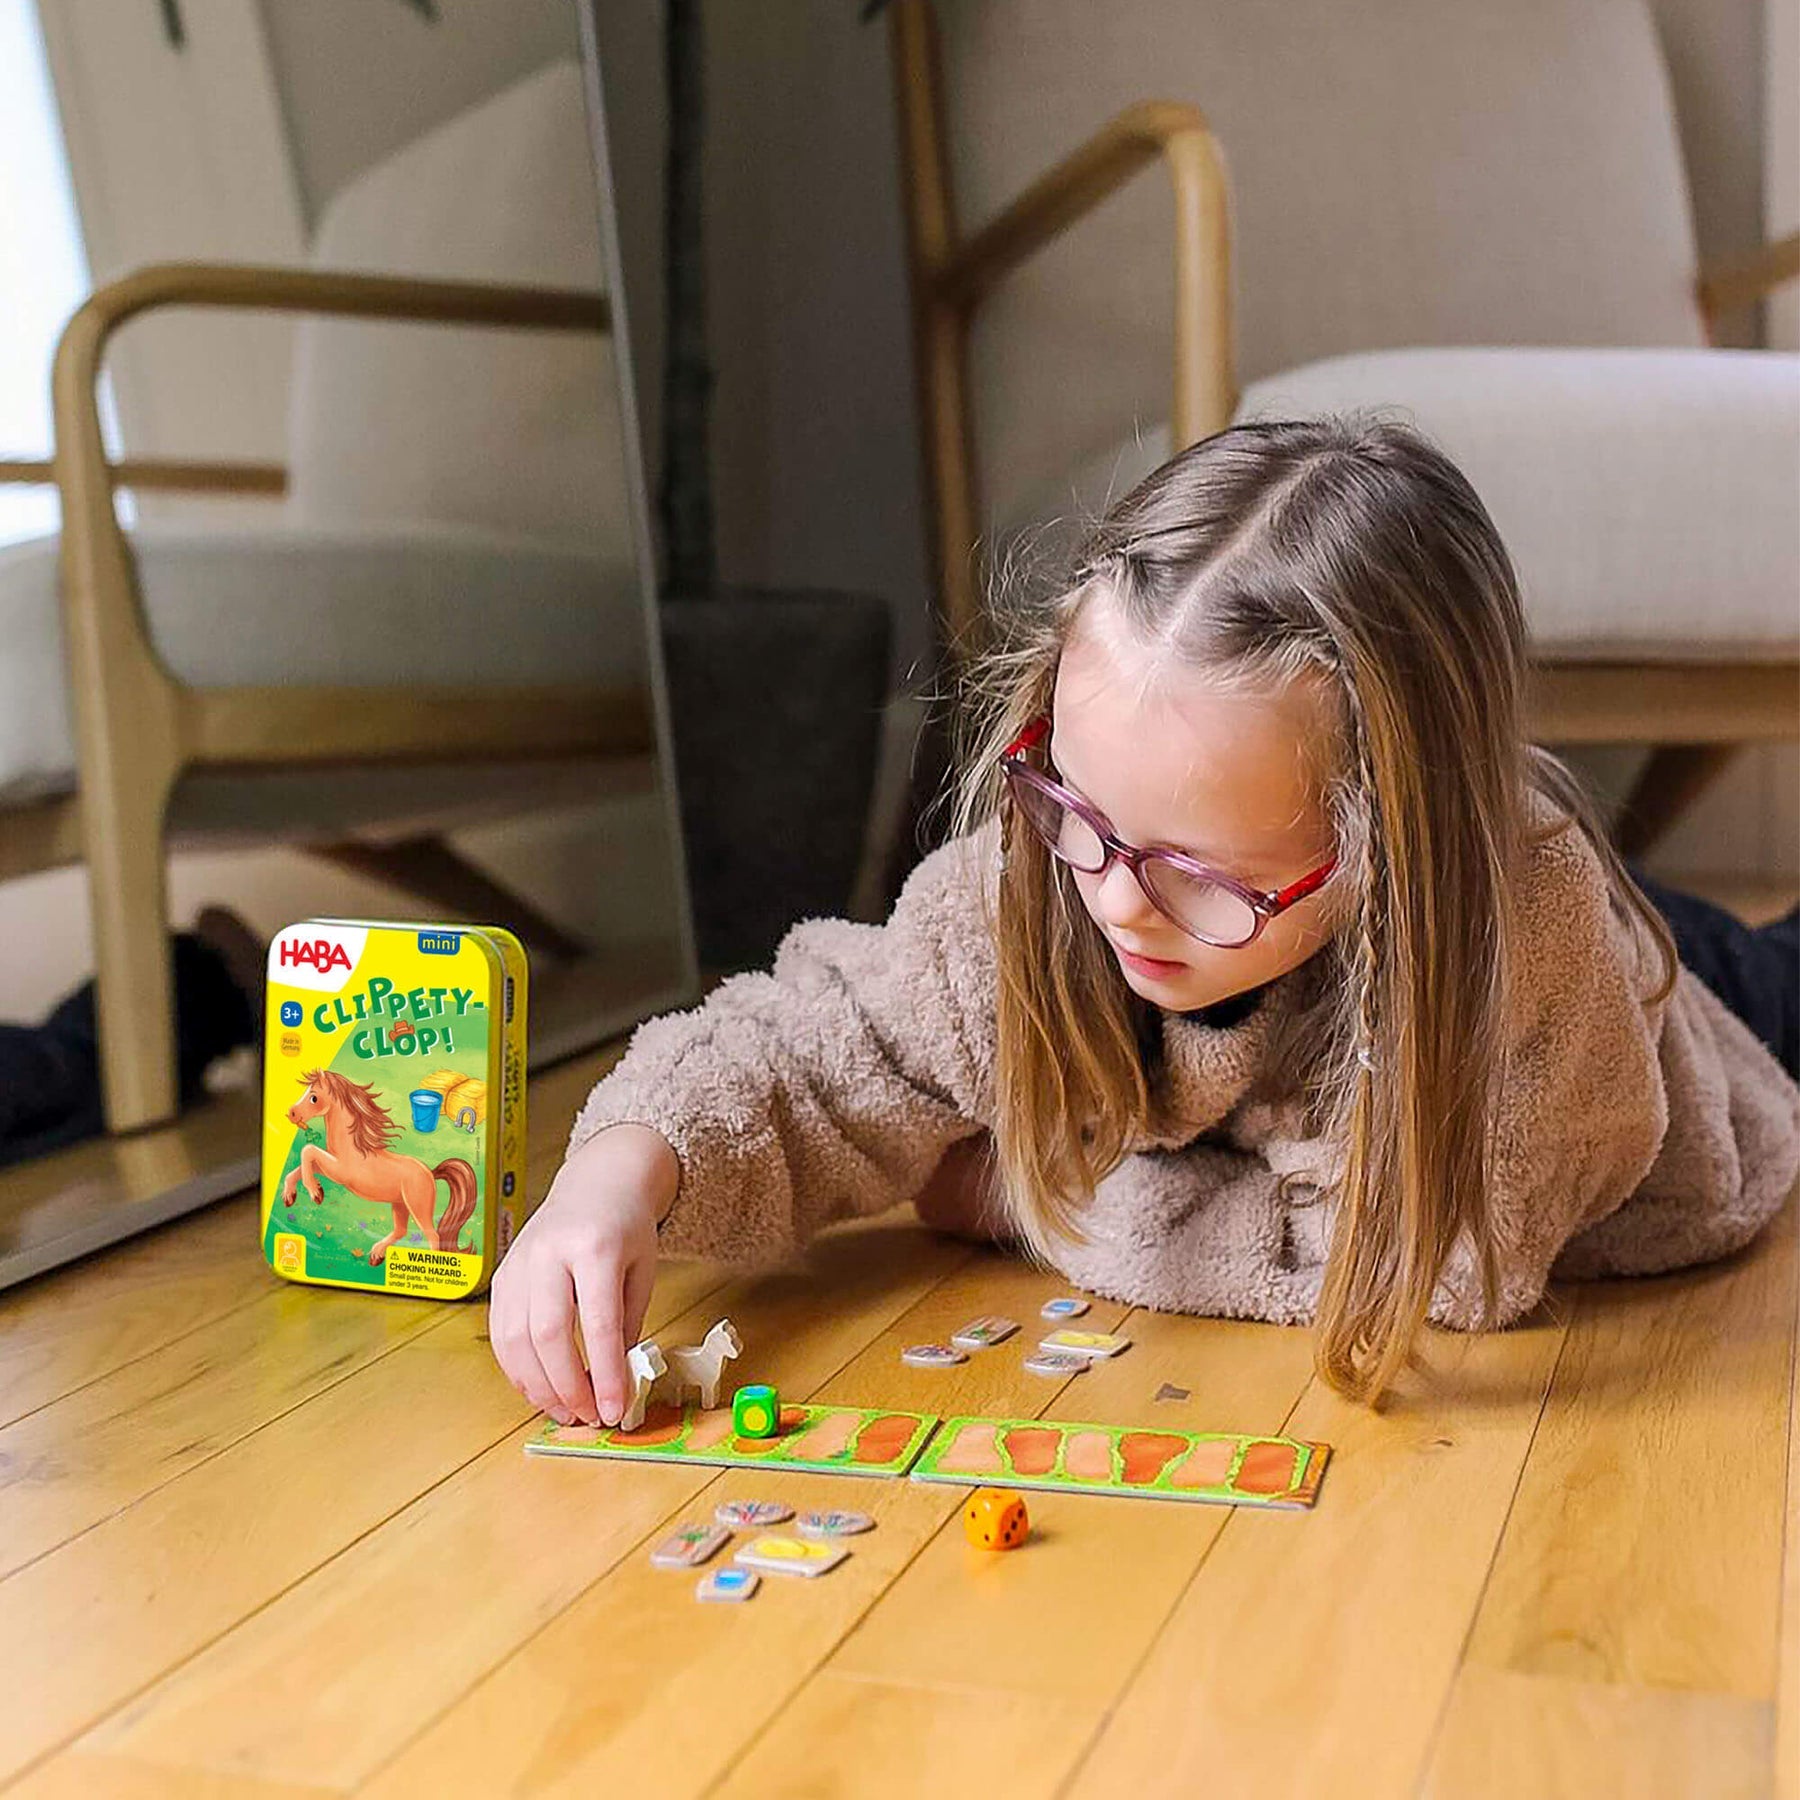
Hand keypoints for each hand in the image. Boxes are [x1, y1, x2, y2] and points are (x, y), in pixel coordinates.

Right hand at [488, 1124, 678, 1426]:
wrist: (597, 1182)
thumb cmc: (626, 1228)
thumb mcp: (643, 1270)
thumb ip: (629, 1323)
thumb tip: (615, 1383)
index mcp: (595, 1245)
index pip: (599, 1321)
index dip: (605, 1373)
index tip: (615, 1410)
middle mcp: (549, 1251)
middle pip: (548, 1333)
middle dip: (567, 1386)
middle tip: (588, 1416)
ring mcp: (519, 1262)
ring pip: (516, 1338)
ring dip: (538, 1386)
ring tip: (565, 1411)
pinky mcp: (502, 1275)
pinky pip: (501, 1333)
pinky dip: (517, 1369)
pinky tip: (539, 1388)